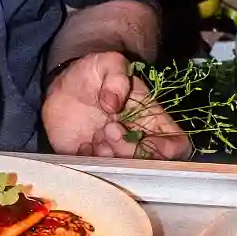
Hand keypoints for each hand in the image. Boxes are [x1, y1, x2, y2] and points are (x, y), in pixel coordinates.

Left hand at [41, 51, 190, 159]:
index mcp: (151, 118)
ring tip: (94, 137)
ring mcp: (116, 153)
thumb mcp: (106, 62)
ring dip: (110, 157)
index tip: (139, 135)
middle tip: (107, 129)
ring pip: (126, 171)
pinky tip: (82, 145)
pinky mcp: (94, 161)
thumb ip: (116, 73)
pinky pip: (98, 173)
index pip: (176, 144)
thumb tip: (113, 103)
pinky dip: (91, 162)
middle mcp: (138, 140)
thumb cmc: (90, 74)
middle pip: (151, 163)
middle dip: (129, 150)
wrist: (60, 88)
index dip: (165, 149)